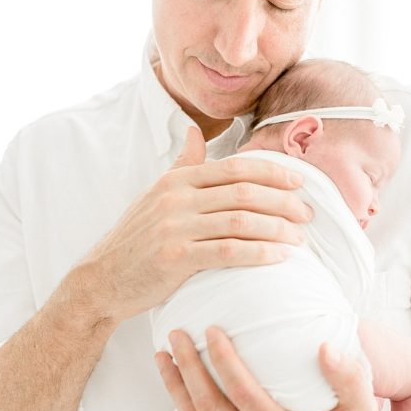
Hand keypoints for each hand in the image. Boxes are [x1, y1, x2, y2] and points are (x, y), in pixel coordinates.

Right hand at [75, 126, 312, 322]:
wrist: (102, 278)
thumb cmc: (136, 238)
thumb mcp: (156, 194)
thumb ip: (183, 164)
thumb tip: (196, 131)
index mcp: (177, 179)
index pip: (235, 167)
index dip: (272, 172)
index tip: (299, 182)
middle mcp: (176, 197)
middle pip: (244, 192)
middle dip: (283, 201)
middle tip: (308, 214)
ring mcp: (175, 227)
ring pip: (240, 220)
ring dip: (277, 229)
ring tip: (299, 239)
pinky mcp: (175, 257)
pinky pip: (229, 251)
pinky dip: (259, 253)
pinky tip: (279, 258)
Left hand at [155, 326, 398, 410]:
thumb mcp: (362, 405)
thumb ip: (348, 376)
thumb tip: (324, 348)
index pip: (243, 394)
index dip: (223, 361)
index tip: (211, 330)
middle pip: (210, 408)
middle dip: (187, 369)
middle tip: (176, 335)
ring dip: (176, 388)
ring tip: (163, 356)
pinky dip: (186, 407)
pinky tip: (179, 381)